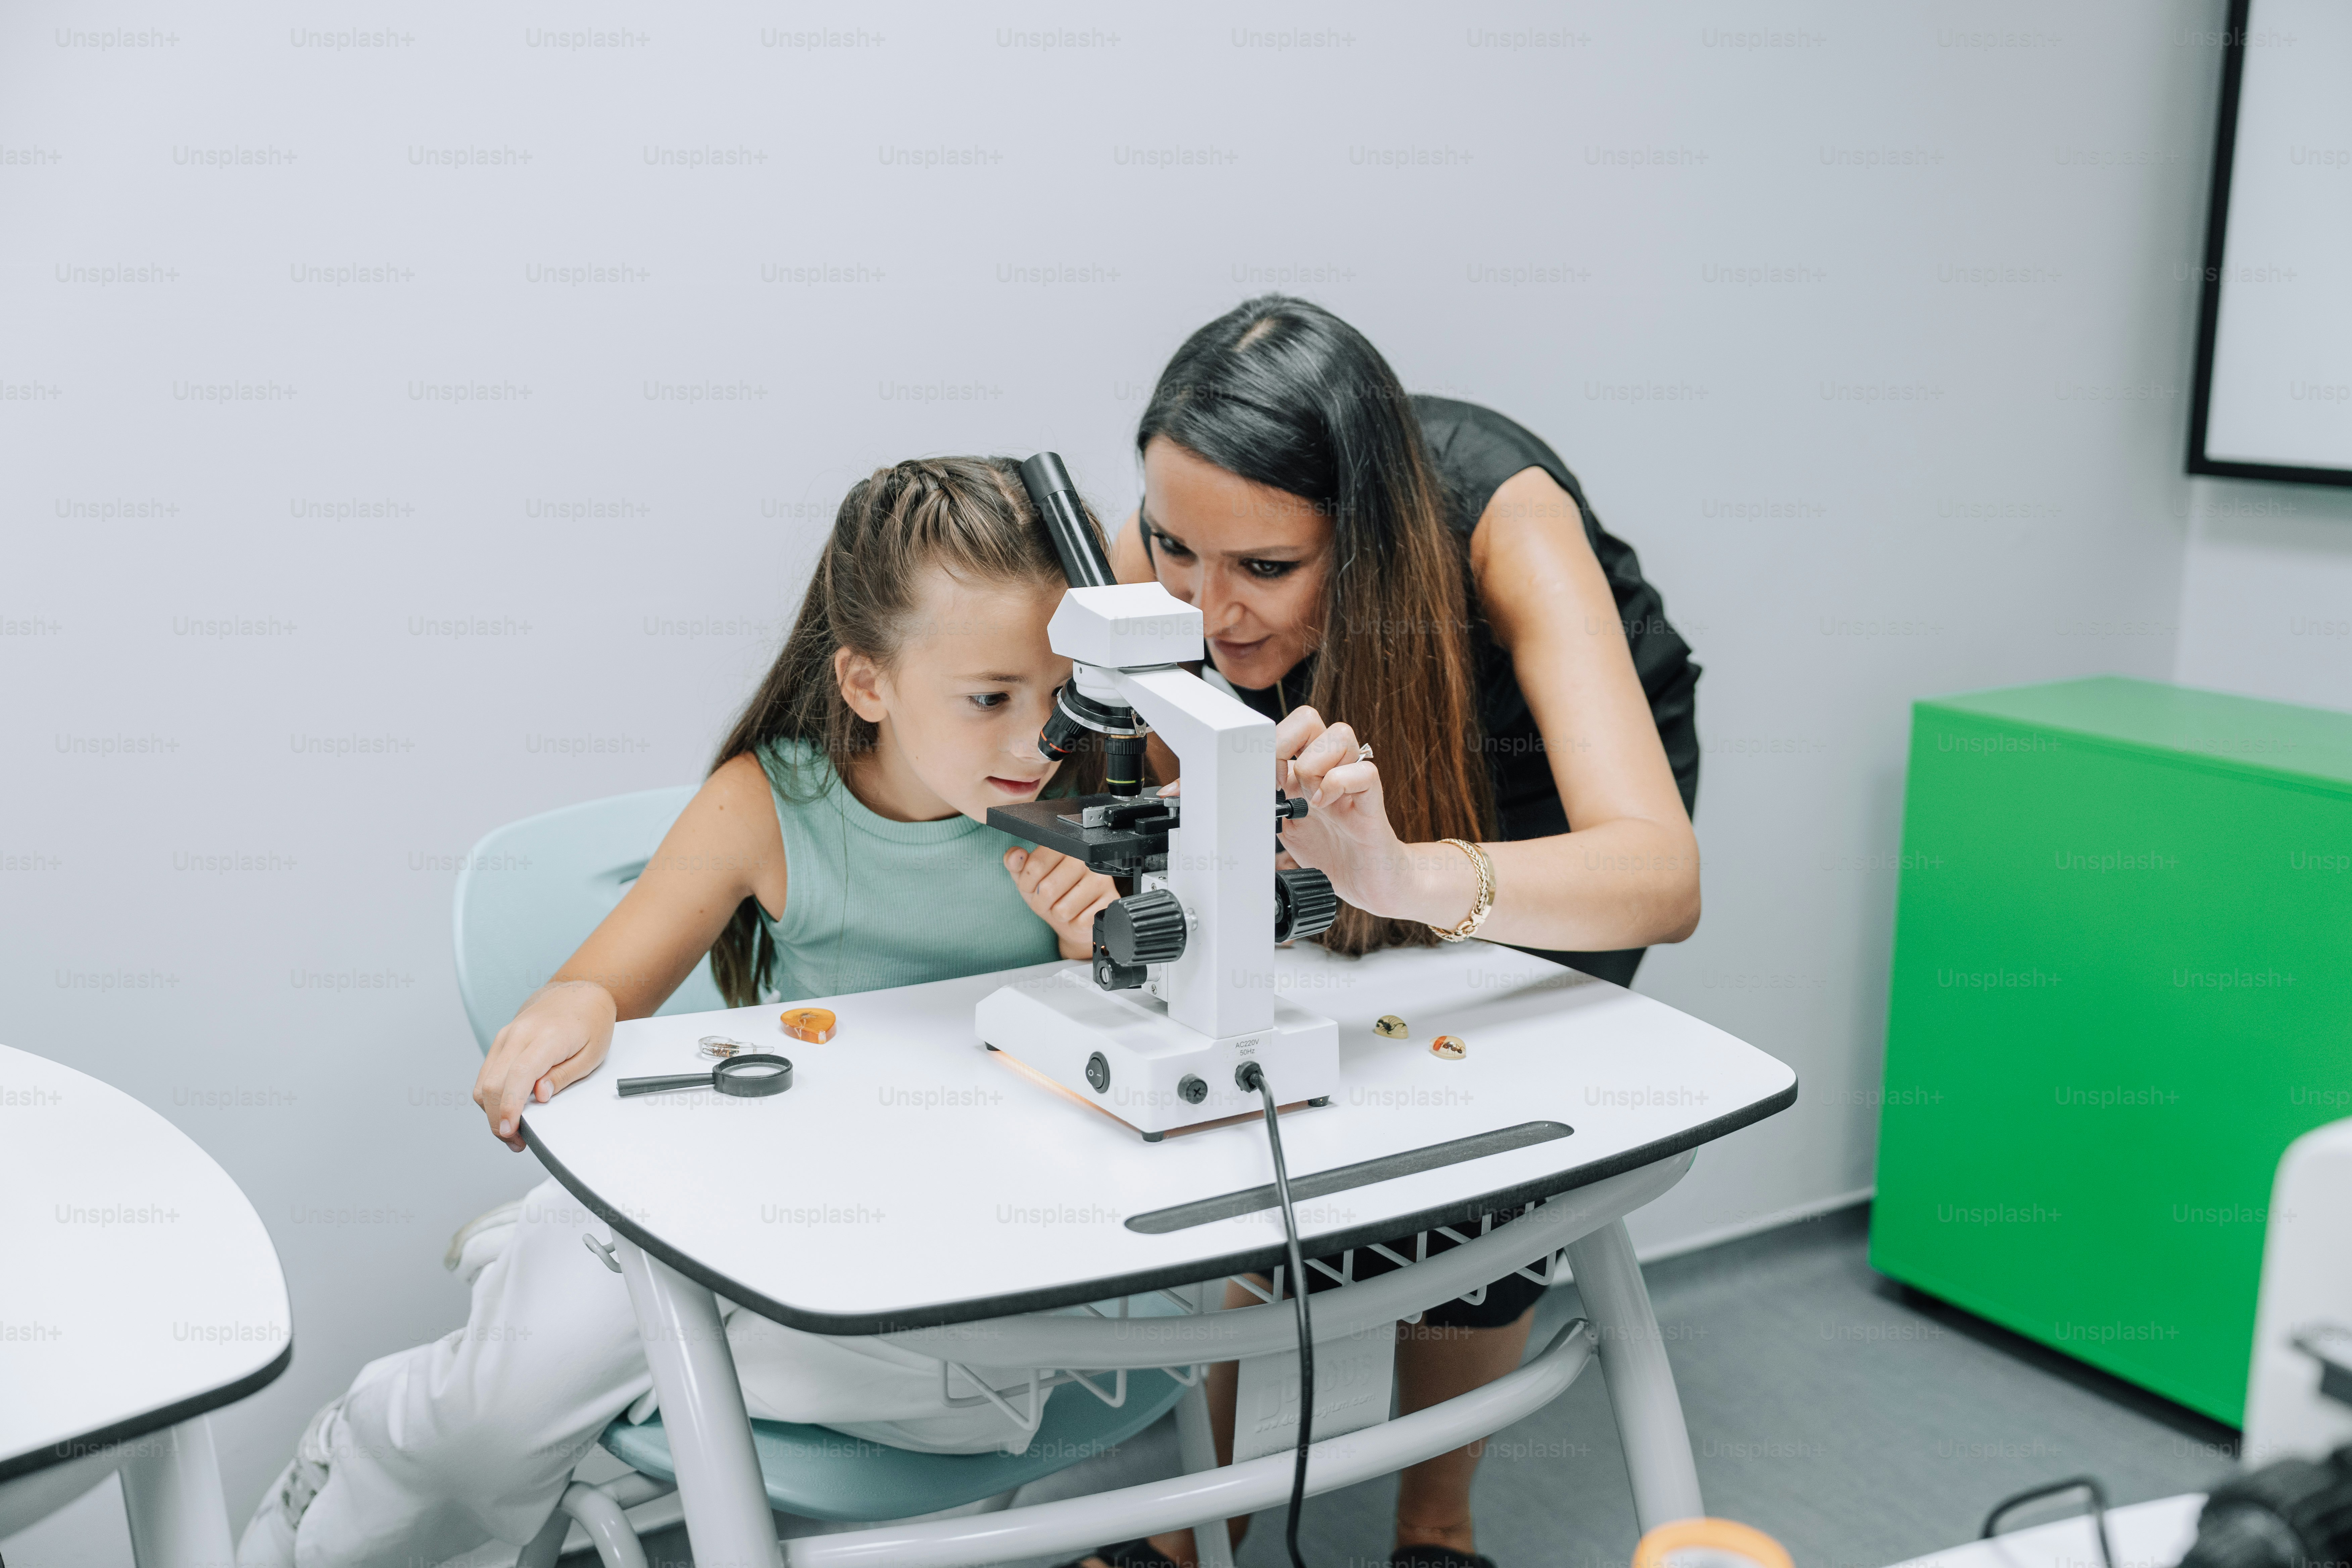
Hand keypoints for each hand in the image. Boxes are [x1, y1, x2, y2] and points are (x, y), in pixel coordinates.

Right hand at [472, 980, 616, 1150]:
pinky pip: (486, 1074)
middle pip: (493, 1084)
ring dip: (492, 1112)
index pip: (519, 1076)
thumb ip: (564, 1076)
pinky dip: (491, 1097)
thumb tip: (540, 1096)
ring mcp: (505, 1036)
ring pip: (483, 1082)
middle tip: (517, 1141)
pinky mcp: (500, 1041)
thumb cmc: (590, 1023)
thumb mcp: (592, 1054)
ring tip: (513, 1130)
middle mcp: (519, 1034)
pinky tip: (507, 1109)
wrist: (576, 993)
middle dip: (499, 1120)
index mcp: (546, 1037)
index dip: (510, 1107)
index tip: (510, 1131)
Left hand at [1006, 845, 1118, 959]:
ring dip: (1058, 914)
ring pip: (1062, 909)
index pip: (1035, 865)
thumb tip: (1015, 855)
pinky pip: (1079, 922)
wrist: (1074, 917)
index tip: (1031, 886)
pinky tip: (1079, 913)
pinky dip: (1074, 924)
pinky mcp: (1109, 902)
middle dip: (1041, 902)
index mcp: (1064, 847)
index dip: (1027, 883)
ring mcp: (1101, 880)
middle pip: (1048, 888)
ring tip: (1064, 906)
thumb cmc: (1051, 894)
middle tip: (1048, 900)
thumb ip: (1015, 862)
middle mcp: (1085, 860)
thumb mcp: (1028, 877)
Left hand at [1269, 706, 1420, 918]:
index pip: (1288, 728)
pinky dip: (1338, 785)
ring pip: (1339, 734)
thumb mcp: (1286, 828)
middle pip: (1309, 719)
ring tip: (1311, 800)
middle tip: (1282, 783)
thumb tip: (1239, 794)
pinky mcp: (1372, 802)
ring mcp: (1352, 782)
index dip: (1268, 742)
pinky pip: (1364, 772)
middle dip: (1285, 744)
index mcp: (1305, 772)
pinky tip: (1325, 806)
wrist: (1367, 884)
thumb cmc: (1331, 855)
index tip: (1260, 776)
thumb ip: (1270, 805)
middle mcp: (1328, 769)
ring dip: (1314, 765)